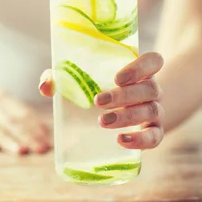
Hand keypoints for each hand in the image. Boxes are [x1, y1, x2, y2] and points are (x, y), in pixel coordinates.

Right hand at [0, 73, 50, 154]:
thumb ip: (17, 111)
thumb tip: (43, 130)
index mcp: (0, 95)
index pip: (20, 113)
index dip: (34, 128)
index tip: (45, 142)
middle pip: (8, 121)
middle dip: (25, 136)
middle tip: (38, 149)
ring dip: (6, 140)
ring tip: (20, 151)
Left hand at [39, 52, 164, 149]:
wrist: (127, 112)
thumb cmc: (100, 88)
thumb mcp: (82, 79)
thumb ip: (61, 77)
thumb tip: (45, 86)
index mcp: (139, 70)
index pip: (154, 61)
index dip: (141, 67)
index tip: (118, 77)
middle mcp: (151, 89)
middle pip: (149, 88)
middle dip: (124, 96)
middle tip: (98, 101)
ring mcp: (156, 111)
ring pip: (151, 111)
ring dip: (127, 116)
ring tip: (102, 121)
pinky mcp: (154, 132)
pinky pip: (155, 137)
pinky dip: (140, 140)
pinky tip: (121, 140)